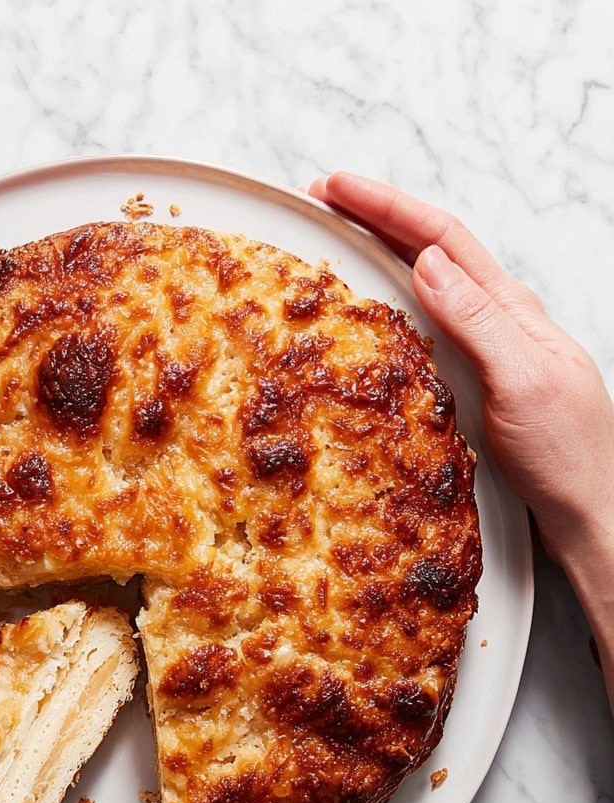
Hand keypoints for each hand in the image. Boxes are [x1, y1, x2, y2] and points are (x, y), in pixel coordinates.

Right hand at [307, 172, 613, 563]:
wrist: (587, 512)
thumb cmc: (568, 454)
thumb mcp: (522, 381)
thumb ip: (475, 322)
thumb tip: (427, 264)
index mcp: (510, 309)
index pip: (442, 238)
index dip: (386, 206)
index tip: (336, 187)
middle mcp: (494, 321)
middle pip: (427, 250)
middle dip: (371, 217)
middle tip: (318, 202)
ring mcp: (480, 351)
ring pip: (422, 285)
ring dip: (375, 255)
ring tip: (330, 241)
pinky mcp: (468, 383)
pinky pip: (420, 328)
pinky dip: (385, 305)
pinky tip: (365, 313)